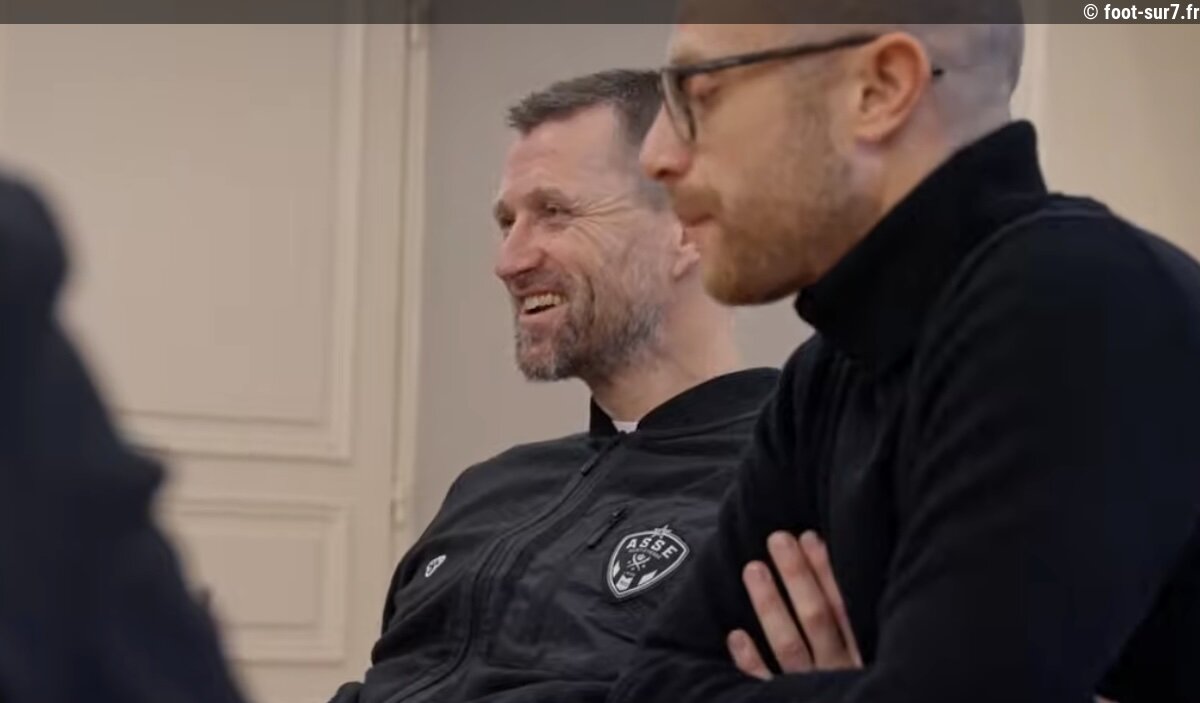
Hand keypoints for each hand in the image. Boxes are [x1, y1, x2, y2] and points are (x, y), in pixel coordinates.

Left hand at [728, 531, 860, 679]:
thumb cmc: (874, 687)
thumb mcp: (882, 652)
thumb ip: (861, 622)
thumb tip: (830, 558)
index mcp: (864, 655)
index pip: (844, 608)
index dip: (826, 572)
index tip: (809, 537)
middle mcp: (839, 672)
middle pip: (816, 618)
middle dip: (797, 576)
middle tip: (777, 539)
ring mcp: (813, 691)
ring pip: (789, 645)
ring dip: (770, 605)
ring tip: (752, 568)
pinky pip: (766, 684)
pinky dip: (750, 661)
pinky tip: (735, 635)